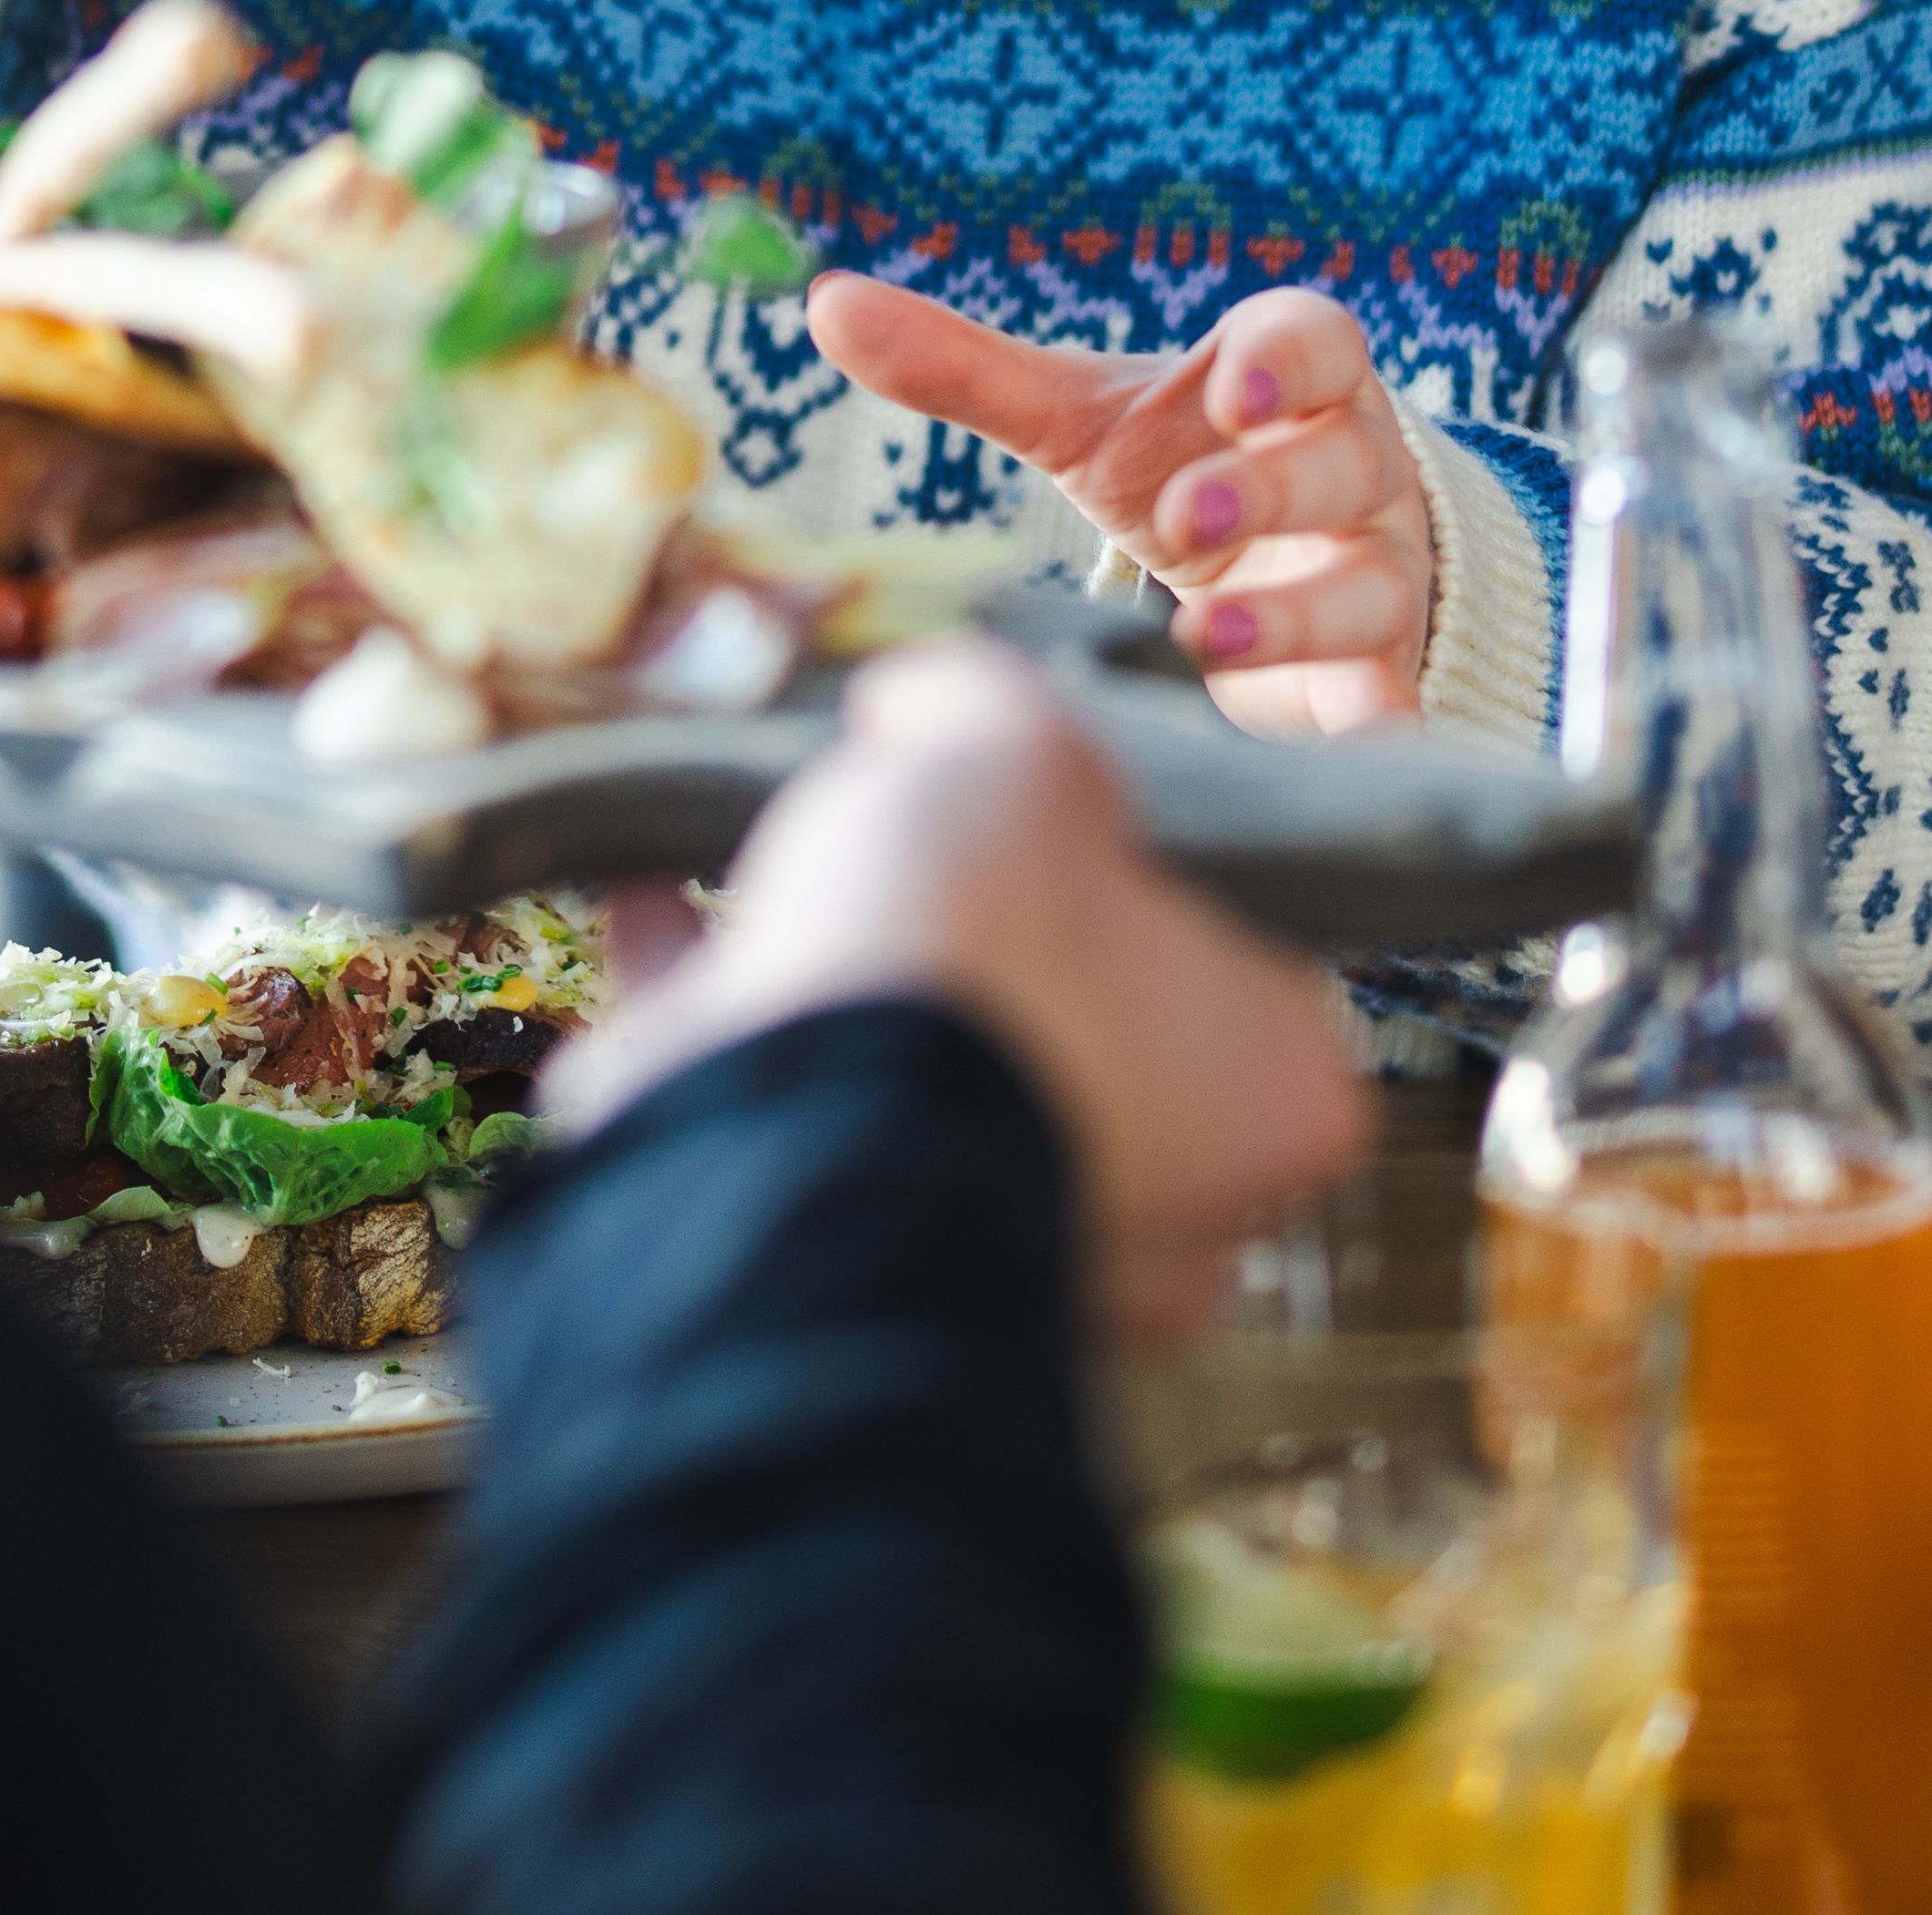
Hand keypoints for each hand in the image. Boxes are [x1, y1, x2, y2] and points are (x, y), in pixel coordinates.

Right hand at [547, 639, 1364, 1335]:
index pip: (1236, 937)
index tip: (1058, 776)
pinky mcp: (838, 1229)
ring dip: (848, 941)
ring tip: (774, 823)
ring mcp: (996, 1230)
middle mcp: (1165, 1196)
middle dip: (980, 900)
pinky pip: (780, 1076)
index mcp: (1272, 1093)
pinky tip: (659, 875)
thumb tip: (935, 703)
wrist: (792, 1126)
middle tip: (914, 796)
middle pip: (1067, 991)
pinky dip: (721, 982)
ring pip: (923, 1045)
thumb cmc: (973, 950)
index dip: (1135, 835)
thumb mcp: (1018, 748)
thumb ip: (993, 702)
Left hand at [809, 275, 1429, 734]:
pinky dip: (1379, 727)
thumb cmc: (1175, 466)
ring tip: (1200, 638)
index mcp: (1283, 380)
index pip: (1318, 338)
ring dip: (1295, 611)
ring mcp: (1374, 572)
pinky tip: (1354, 752)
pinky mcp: (1374, 672)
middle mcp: (1351, 468)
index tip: (1234, 390)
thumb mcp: (1075, 421)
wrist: (1265, 570)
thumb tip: (827, 306)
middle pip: (1345, 461)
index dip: (1286, 360)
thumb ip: (961, 367)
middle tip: (1185, 521)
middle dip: (1273, 488)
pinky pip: (1394, 698)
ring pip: (1369, 582)